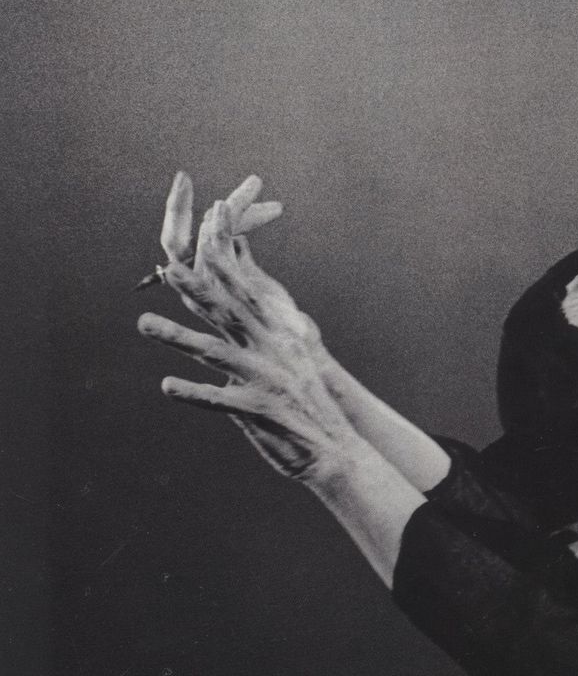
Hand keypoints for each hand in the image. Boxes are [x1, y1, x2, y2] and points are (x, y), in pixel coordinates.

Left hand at [139, 181, 356, 481]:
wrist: (334, 443)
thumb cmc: (308, 391)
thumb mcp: (294, 342)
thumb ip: (264, 307)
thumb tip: (246, 265)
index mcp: (278, 330)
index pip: (244, 288)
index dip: (223, 259)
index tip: (206, 232)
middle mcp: (272, 347)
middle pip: (227, 311)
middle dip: (195, 287)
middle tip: (166, 267)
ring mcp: (264, 377)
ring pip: (215, 351)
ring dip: (178, 336)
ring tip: (144, 323)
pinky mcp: (257, 410)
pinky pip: (218, 400)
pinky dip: (192, 393)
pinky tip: (166, 386)